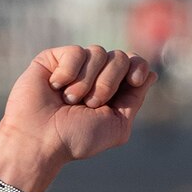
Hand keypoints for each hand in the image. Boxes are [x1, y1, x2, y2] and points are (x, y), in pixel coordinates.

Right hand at [0, 44, 156, 183]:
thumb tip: (151, 73)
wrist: (40, 139)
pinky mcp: (53, 58)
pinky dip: (69, 72)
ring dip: (88, 82)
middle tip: (91, 104)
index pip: (134, 64)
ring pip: (98, 52)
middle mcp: (95, 75)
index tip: (136, 80)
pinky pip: (76, 51)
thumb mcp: (117, 125)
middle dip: (109, 82)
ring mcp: (74, 66)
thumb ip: (135, 100)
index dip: (138, 66)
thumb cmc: (76, 138)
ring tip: (70, 100)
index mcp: (113, 91)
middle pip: (119, 57)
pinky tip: (55, 87)